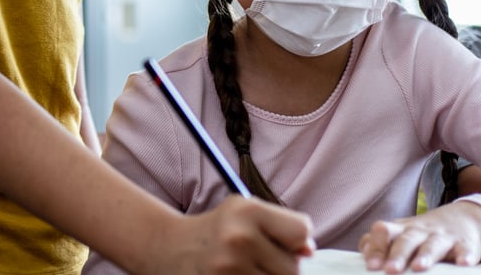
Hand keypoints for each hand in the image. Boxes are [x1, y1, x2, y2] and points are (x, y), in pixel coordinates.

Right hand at [146, 196, 314, 274]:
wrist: (170, 247)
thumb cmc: (216, 230)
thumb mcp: (245, 213)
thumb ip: (282, 226)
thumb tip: (311, 251)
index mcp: (247, 211)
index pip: (302, 232)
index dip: (295, 240)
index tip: (281, 242)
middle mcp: (238, 238)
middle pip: (293, 268)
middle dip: (281, 266)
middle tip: (258, 259)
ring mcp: (229, 268)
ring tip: (247, 270)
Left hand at [358, 202, 480, 272]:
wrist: (462, 218)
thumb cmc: (422, 233)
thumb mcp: (399, 233)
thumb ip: (379, 242)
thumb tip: (364, 252)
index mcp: (401, 230)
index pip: (384, 232)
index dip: (376, 247)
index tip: (372, 266)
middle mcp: (420, 231)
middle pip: (407, 240)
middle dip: (398, 255)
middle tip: (390, 270)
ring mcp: (443, 237)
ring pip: (433, 245)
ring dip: (426, 255)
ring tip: (419, 267)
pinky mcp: (465, 244)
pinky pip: (466, 250)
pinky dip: (465, 256)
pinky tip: (464, 264)